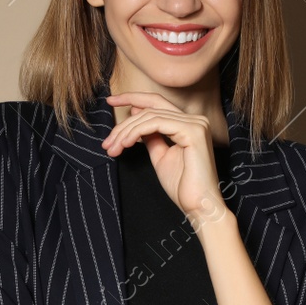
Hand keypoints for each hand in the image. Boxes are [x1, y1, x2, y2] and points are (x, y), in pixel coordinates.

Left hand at [101, 91, 226, 223]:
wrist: (198, 206)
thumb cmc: (182, 186)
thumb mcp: (160, 155)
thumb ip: (150, 135)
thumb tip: (136, 113)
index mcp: (189, 123)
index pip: (157, 103)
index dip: (132, 98)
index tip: (110, 101)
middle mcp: (195, 120)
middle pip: (150, 109)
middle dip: (123, 125)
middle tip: (107, 143)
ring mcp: (196, 124)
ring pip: (150, 116)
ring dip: (126, 132)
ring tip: (113, 148)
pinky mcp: (193, 132)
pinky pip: (156, 124)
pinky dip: (136, 132)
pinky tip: (125, 144)